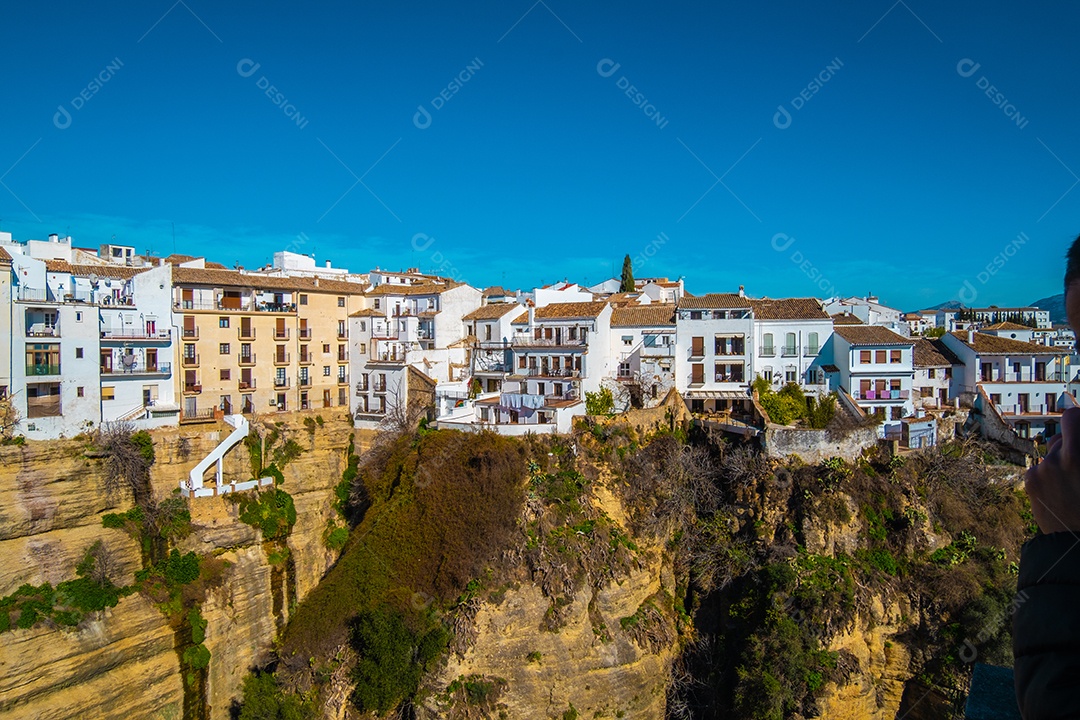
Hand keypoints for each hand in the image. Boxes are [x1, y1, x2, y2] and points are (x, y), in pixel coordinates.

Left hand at [1025, 406, 1079, 533]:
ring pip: (1051, 453)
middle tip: (1076, 463)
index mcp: (1079, 456)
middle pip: (1061, 437)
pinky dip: (1050, 474)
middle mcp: (1060, 458)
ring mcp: (1043, 468)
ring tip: (1072, 484)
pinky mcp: (1031, 480)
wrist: (1078, 542)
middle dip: (1071, 445)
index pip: (1073, 417)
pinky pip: (1041, 467)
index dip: (1079, 419)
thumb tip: (1075, 439)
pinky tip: (1060, 491)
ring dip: (1061, 461)